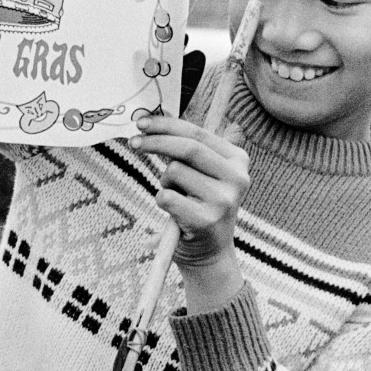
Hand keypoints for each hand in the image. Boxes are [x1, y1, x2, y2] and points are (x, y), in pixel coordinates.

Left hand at [129, 114, 248, 312]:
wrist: (209, 252)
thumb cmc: (199, 205)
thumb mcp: (204, 172)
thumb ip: (190, 146)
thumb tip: (157, 117)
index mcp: (238, 160)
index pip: (198, 132)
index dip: (166, 125)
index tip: (141, 122)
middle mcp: (237, 178)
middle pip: (187, 148)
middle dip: (155, 142)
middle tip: (133, 142)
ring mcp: (224, 200)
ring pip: (174, 172)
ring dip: (164, 181)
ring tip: (176, 196)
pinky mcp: (207, 220)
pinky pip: (166, 196)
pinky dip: (161, 200)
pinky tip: (175, 212)